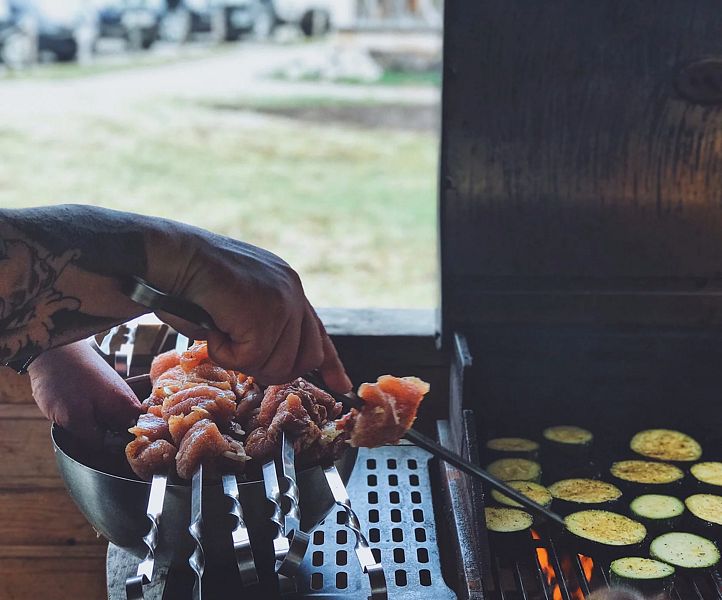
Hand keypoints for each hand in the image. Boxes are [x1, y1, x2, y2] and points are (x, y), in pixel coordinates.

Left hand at [28, 341, 140, 446]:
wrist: (51, 349)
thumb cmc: (64, 380)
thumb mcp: (74, 417)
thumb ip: (92, 438)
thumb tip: (104, 451)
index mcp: (127, 407)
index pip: (134, 439)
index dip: (119, 451)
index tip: (103, 455)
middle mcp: (126, 400)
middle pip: (122, 432)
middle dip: (106, 440)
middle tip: (83, 439)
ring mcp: (114, 395)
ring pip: (108, 423)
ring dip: (93, 428)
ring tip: (75, 424)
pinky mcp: (102, 391)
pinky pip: (100, 413)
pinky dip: (88, 417)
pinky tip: (74, 414)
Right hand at [146, 225, 351, 392]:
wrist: (171, 256)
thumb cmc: (189, 283)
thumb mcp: (237, 306)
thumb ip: (261, 327)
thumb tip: (272, 363)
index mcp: (287, 286)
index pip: (317, 333)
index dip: (330, 362)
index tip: (340, 384)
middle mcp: (293, 291)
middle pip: (303, 360)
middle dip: (269, 370)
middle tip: (236, 353)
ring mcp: (284, 301)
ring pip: (277, 366)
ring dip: (239, 360)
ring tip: (219, 330)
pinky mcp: (268, 313)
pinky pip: (250, 360)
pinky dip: (224, 354)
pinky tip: (213, 327)